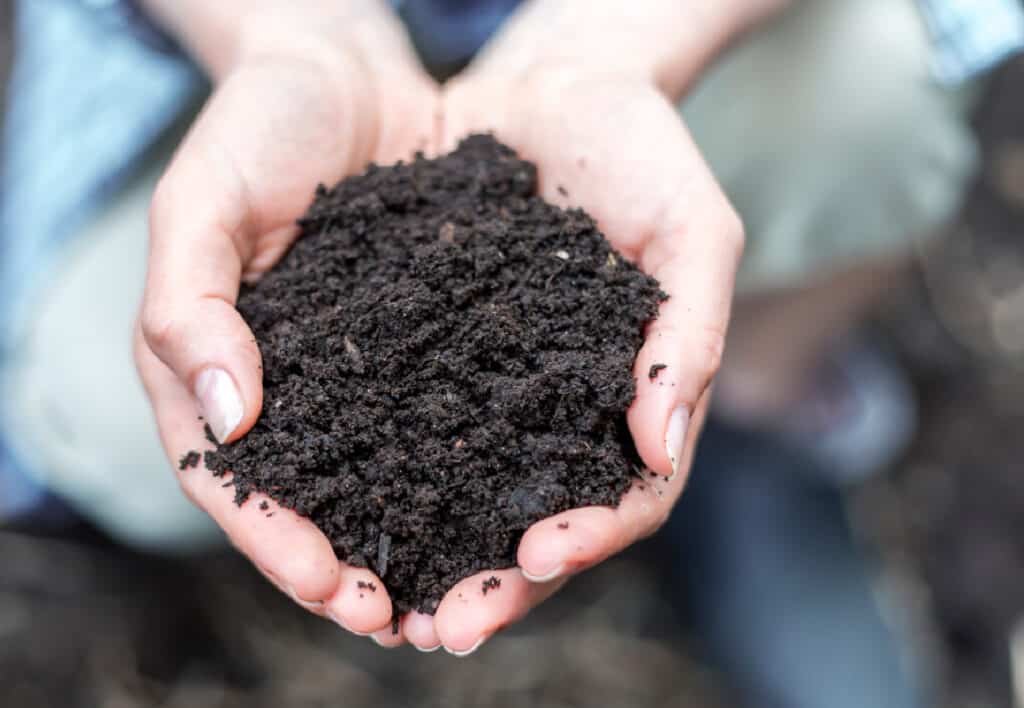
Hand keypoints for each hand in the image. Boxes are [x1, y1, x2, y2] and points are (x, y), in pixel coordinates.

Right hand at [135, 3, 438, 635]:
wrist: (344, 75)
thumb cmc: (257, 127)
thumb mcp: (201, 203)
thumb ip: (191, 307)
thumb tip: (230, 419)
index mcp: (213, 371)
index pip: (233, 482)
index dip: (275, 542)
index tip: (329, 586)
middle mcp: (286, 387)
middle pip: (311, 500)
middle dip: (352, 568)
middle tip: (403, 622)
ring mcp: (355, 371)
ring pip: (380, 474)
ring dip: (416, 539)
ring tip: (461, 591)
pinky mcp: (420, 344)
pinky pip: (440, 413)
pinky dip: (463, 464)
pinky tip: (502, 498)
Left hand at [389, 24, 745, 653]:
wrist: (558, 86)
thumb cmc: (643, 151)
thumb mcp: (690, 231)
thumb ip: (690, 335)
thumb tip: (661, 449)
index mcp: (638, 399)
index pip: (627, 496)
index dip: (590, 535)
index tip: (540, 555)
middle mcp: (565, 411)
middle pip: (540, 519)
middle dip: (499, 581)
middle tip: (446, 626)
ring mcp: (501, 388)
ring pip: (469, 494)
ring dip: (431, 556)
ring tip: (383, 603)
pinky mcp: (439, 354)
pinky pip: (410, 423)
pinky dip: (383, 475)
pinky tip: (341, 505)